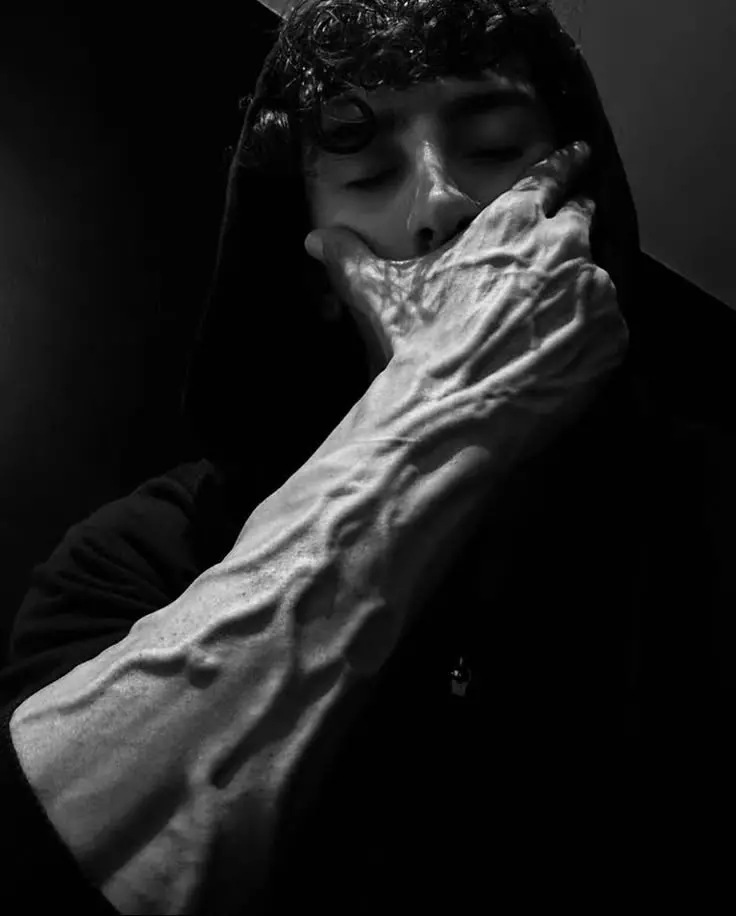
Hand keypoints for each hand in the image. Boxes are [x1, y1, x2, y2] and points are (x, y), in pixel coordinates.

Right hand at [304, 141, 628, 462]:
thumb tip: (314, 239)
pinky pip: (608, 329)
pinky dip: (590, 338)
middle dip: (572, 229)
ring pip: (596, 279)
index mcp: (514, 220)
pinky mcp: (611, 338)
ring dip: (578, 293)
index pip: (551, 174)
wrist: (455, 413)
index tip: (578, 156)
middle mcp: (564, 244)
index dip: (564, 164)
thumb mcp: (381, 295)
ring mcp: (594, 292)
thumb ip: (351, 259)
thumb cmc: (420, 345)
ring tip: (547, 326)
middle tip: (557, 254)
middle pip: (583, 218)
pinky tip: (556, 357)